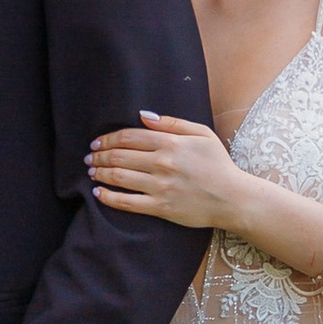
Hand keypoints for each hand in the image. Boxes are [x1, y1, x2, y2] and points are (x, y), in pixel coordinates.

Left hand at [87, 111, 245, 232]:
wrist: (233, 198)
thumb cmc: (218, 164)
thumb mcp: (202, 134)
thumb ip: (172, 123)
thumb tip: (143, 116)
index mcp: (171, 143)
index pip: (129, 136)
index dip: (108, 138)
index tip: (97, 142)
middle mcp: (162, 163)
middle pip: (119, 155)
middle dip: (99, 155)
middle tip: (90, 157)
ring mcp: (160, 186)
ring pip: (119, 177)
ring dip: (99, 173)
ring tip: (92, 172)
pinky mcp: (161, 207)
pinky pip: (127, 202)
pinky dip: (108, 197)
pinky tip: (98, 193)